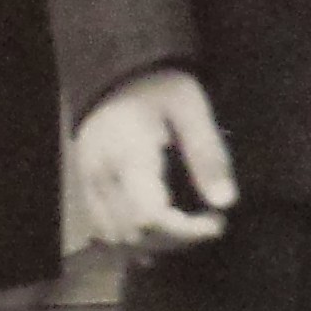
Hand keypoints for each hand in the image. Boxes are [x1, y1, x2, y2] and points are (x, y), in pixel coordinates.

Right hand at [75, 70, 237, 253]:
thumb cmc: (157, 84)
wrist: (112, 67)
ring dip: (154, 243)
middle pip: (134, 234)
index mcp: (127, 156)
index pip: (151, 217)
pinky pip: (102, 229)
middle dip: (176, 239)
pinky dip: (130, 239)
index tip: (217, 222)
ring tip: (186, 226)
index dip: (186, 231)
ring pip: (116, 238)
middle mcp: (101, 177)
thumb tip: (225, 202)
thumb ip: (207, 153)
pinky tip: (156, 233)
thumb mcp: (191, 108)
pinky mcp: (85, 185)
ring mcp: (88, 184)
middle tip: (207, 223)